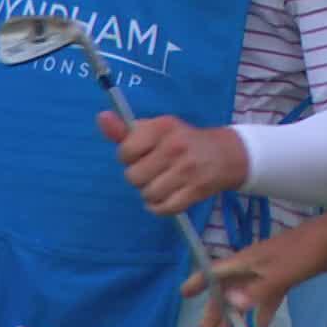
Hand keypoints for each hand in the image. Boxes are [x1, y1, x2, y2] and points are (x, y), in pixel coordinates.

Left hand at [95, 111, 248, 215]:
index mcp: (162, 127)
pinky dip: (161, 207)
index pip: (126, 151)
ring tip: (162, 183)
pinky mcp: (196, 191)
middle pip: (133, 177)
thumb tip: (101, 117)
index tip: (141, 155)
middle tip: (154, 170)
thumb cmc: (183, 140)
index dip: (129, 157)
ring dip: (151, 194)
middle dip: (140, 177)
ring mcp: (187, 170)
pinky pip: (164, 209)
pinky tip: (167, 197)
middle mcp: (174, 146)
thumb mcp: (156, 129)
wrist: (226, 154)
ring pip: (148, 195)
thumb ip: (125, 129)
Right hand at [179, 217, 326, 326]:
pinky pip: (269, 295)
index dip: (199, 282)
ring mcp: (270, 270)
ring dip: (238, 310)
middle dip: (217, 306)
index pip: (216, 271)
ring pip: (247, 293)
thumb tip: (232, 306)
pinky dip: (264, 309)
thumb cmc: (304, 252)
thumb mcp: (279, 274)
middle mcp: (254, 264)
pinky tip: (263, 325)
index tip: (184, 295)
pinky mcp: (286, 275)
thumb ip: (257, 291)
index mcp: (247, 260)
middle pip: (229, 286)